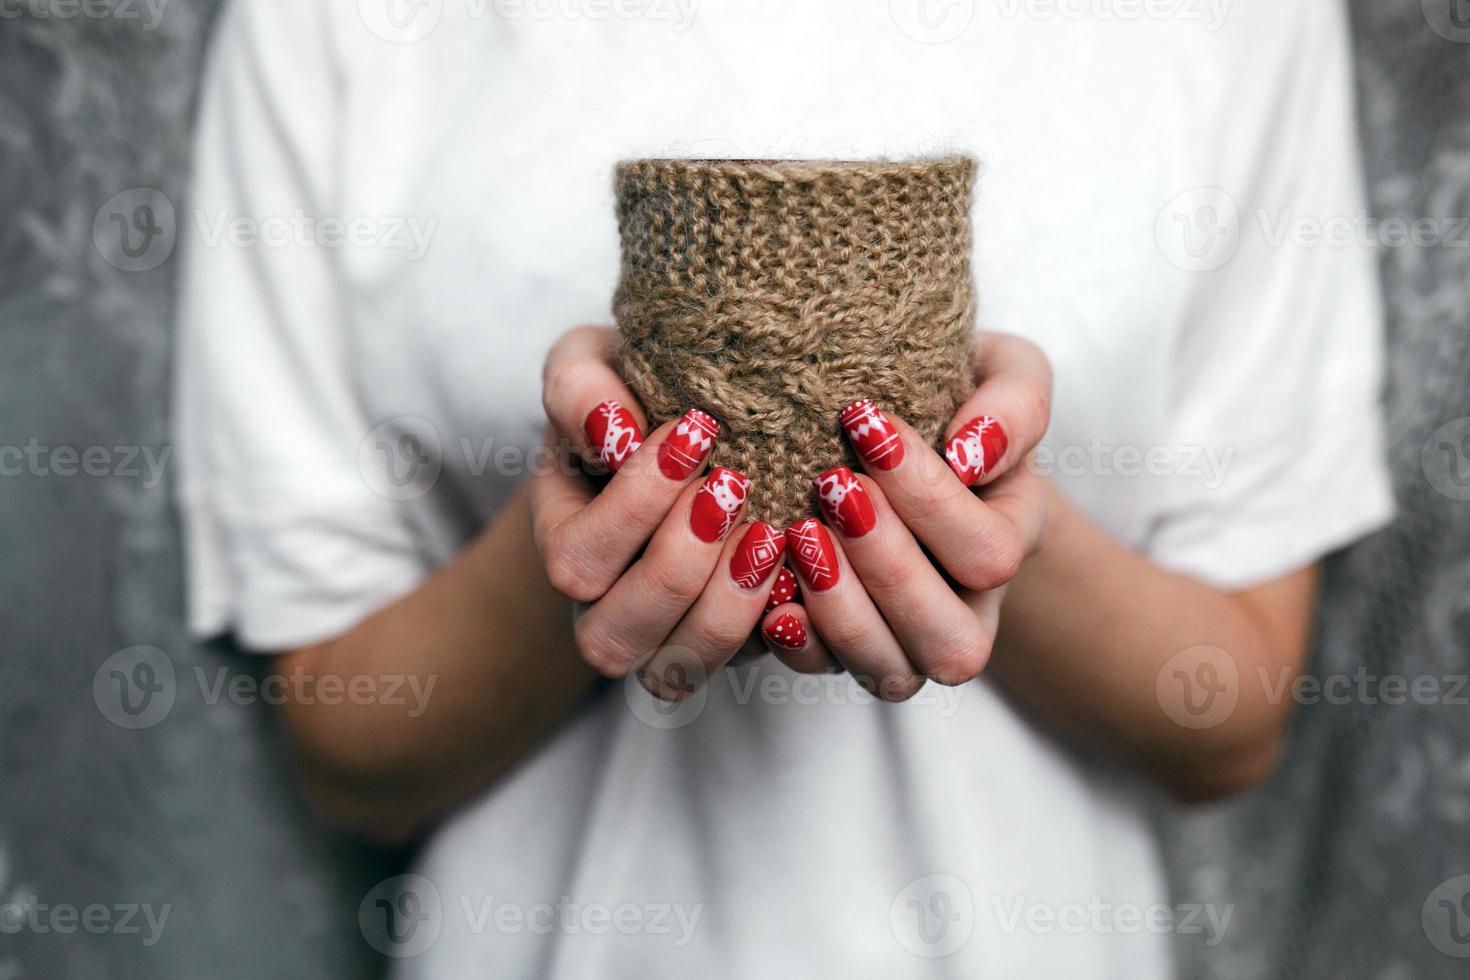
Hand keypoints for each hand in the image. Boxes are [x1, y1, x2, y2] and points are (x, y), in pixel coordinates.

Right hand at [530, 326, 788, 698]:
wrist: (691, 426)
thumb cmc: (633, 394)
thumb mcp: (592, 364)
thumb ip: (579, 386)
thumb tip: (611, 429)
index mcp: (566, 543)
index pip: (577, 561)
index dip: (636, 504)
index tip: (698, 428)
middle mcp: (605, 606)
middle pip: (613, 636)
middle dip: (676, 564)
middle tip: (731, 485)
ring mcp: (666, 636)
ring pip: (676, 670)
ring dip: (726, 604)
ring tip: (771, 530)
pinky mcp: (731, 645)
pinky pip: (748, 666)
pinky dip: (780, 625)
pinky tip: (803, 563)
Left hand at [757, 333, 1052, 699]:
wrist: (905, 429)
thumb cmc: (952, 399)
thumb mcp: (1003, 375)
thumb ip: (1014, 404)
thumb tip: (973, 450)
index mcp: (1009, 541)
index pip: (989, 553)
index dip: (929, 498)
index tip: (868, 424)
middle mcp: (967, 609)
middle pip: (950, 639)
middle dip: (888, 565)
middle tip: (833, 485)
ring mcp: (904, 639)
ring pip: (893, 672)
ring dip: (842, 608)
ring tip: (800, 531)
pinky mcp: (842, 647)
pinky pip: (824, 672)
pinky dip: (798, 642)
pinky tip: (772, 595)